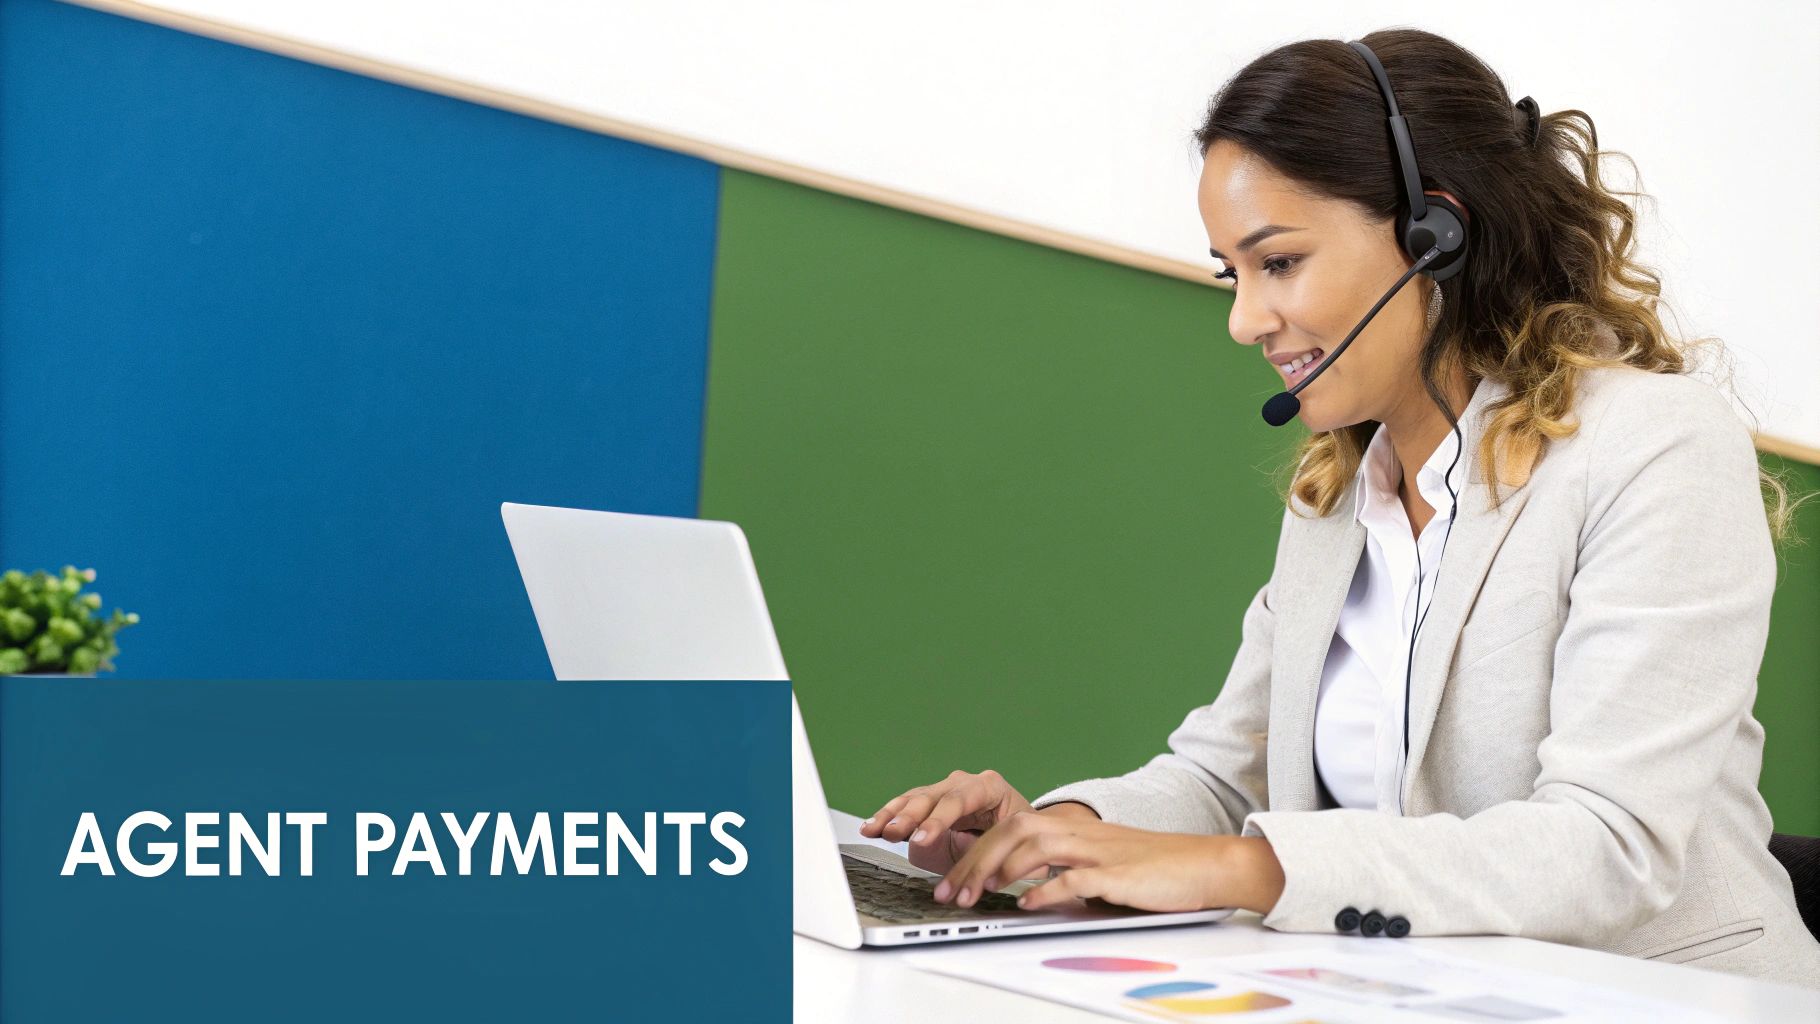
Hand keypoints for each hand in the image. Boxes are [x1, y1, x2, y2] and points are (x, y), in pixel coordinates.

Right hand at [857, 769, 1032, 874]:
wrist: (1023, 830)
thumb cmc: (1022, 835)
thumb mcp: (1014, 843)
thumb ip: (986, 850)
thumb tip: (962, 862)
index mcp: (989, 787)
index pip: (960, 799)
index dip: (938, 819)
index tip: (922, 838)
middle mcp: (964, 783)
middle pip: (931, 796)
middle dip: (910, 817)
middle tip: (894, 834)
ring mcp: (945, 791)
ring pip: (914, 799)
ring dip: (893, 815)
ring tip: (874, 829)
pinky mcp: (931, 804)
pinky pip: (906, 807)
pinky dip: (889, 817)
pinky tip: (872, 826)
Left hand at [929, 810, 1285, 915]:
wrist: (1206, 865)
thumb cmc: (1154, 870)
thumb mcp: (1101, 868)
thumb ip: (1065, 873)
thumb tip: (1029, 894)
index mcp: (1073, 829)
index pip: (1010, 827)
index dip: (976, 851)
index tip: (951, 880)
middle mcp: (1080, 833)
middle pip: (1012, 830)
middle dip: (973, 860)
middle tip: (949, 892)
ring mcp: (1098, 850)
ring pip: (1034, 844)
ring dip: (999, 870)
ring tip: (975, 895)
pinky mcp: (1117, 874)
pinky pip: (1074, 876)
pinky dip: (1046, 889)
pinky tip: (1026, 905)